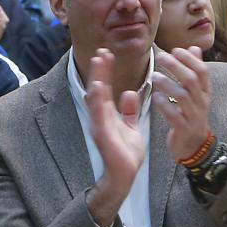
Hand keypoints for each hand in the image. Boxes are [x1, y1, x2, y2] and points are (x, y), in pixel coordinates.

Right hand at [85, 49, 144, 224]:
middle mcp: (101, 116)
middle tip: (101, 51)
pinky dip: (96, 101)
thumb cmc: (126, 153)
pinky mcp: (102, 134)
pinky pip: (98, 114)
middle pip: (99, 88)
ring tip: (98, 63)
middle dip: (99, 70)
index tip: (107, 54)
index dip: (105, 71)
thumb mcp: (130, 126)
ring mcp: (100, 124)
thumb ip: (129, 110)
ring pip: (96, 98)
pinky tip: (96, 88)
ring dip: (96, 80)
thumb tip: (130, 92)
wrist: (125, 175)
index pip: (105, 87)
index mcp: (108, 113)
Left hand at [151, 47, 212, 161]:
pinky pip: (174, 115)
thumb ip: (194, 70)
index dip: (189, 59)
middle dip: (176, 66)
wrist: (194, 144)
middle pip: (192, 80)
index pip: (202, 71)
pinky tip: (154, 98)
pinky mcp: (183, 128)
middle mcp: (201, 102)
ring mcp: (193, 116)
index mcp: (204, 92)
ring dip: (167, 84)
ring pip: (183, 97)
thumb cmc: (191, 113)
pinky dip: (164, 105)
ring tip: (154, 77)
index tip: (175, 50)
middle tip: (161, 57)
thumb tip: (194, 47)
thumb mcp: (196, 92)